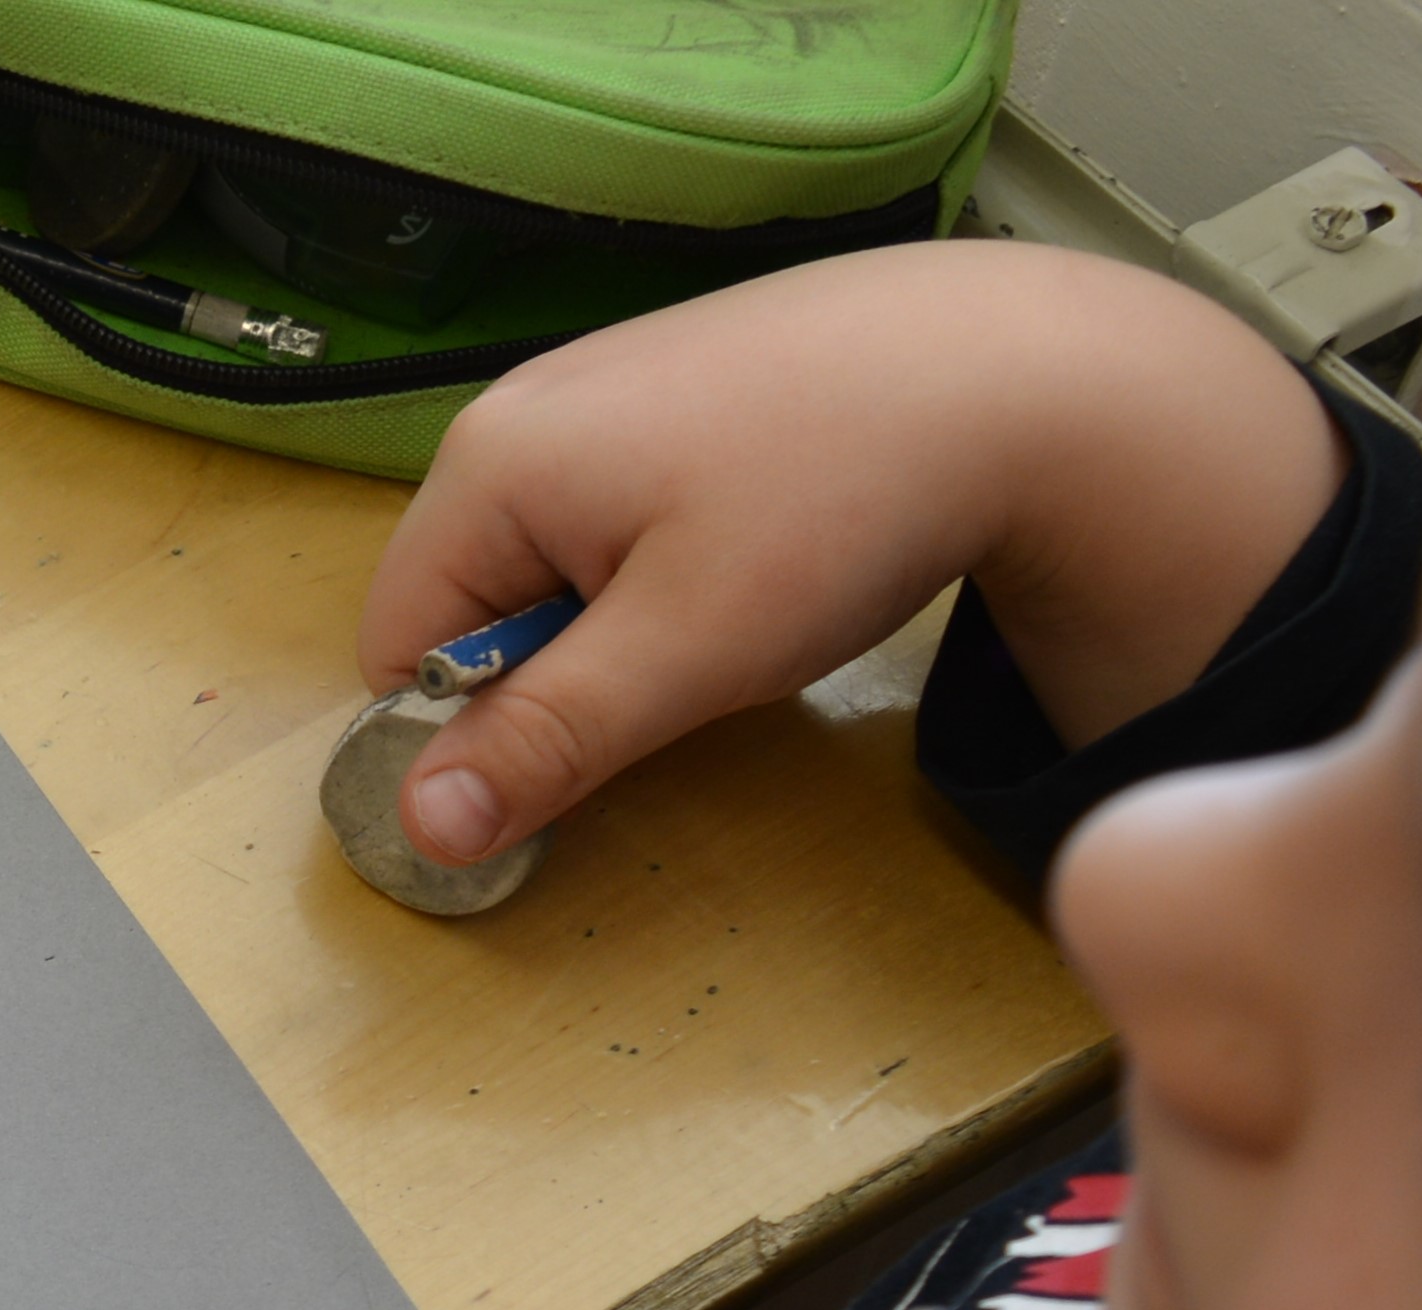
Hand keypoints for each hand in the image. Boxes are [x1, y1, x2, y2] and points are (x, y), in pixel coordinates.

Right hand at [355, 243, 1348, 865]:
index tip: (587, 749)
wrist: (1023, 368)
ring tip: (738, 604)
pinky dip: (670, 569)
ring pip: (552, 567)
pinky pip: (616, 518)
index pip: (399, 648)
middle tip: (686, 668)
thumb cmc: (841, 500)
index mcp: (490, 464)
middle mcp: (522, 409)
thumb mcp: (684, 652)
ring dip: (622, 626)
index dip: (471, 730)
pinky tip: (764, 554)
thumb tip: (419, 830)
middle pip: (470, 603)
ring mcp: (601, 388)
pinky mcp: (674, 387)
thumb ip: (544, 741)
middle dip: (560, 670)